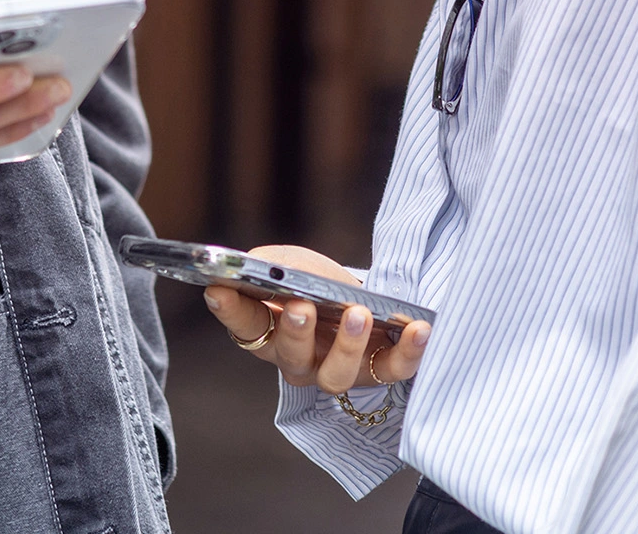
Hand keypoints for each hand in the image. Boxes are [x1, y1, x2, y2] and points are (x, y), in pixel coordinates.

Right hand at [203, 244, 429, 395]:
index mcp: (270, 332)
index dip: (229, 310)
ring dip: (348, 345)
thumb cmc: (317, 281)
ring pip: (336, 375)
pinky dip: (408, 351)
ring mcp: (338, 369)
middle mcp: (299, 360)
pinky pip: (392, 370)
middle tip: (302, 306)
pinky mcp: (378, 371)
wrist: (363, 295)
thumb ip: (271, 264)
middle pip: (290, 357)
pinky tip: (419, 328)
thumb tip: (253, 265)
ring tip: (360, 314)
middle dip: (295, 332)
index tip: (218, 290)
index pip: (243, 325)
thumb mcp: (291, 262)